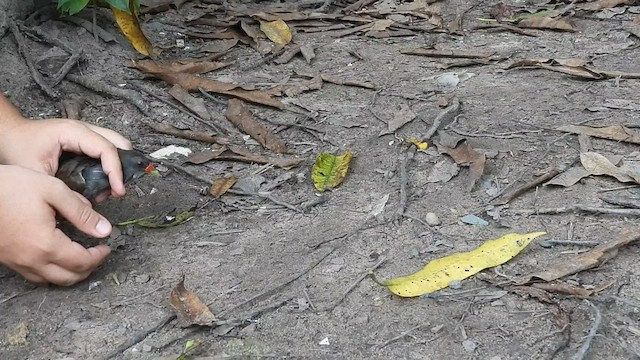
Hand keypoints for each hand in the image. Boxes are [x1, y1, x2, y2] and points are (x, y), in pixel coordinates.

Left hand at [0, 114, 132, 197]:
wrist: (8, 135)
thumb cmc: (18, 148)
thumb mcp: (37, 174)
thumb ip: (63, 191)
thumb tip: (87, 207)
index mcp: (73, 132)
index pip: (106, 148)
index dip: (116, 171)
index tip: (118, 191)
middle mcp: (83, 128)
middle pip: (118, 141)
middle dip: (124, 165)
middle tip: (119, 189)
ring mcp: (85, 132)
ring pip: (115, 144)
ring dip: (118, 164)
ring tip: (112, 187)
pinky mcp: (84, 140)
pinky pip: (106, 149)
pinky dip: (110, 163)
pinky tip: (104, 181)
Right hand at [0, 165, 111, 284]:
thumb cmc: (10, 187)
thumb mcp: (53, 190)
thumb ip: (81, 212)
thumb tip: (104, 230)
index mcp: (47, 245)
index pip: (82, 262)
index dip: (99, 256)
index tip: (106, 246)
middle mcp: (32, 260)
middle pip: (69, 278)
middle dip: (89, 268)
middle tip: (98, 253)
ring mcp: (18, 263)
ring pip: (51, 281)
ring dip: (71, 273)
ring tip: (81, 256)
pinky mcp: (8, 259)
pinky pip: (35, 275)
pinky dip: (52, 272)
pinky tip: (56, 256)